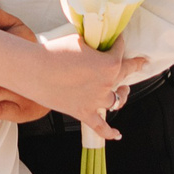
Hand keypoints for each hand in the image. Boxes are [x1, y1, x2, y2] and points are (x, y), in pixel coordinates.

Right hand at [27, 33, 142, 144]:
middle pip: (125, 74)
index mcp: (109, 64)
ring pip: (116, 100)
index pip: (120, 50)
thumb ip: (92, 45)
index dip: (119, 42)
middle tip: (140, 62)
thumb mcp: (79, 40)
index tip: (118, 38)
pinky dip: (109, 132)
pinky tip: (117, 134)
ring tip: (123, 90)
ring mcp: (96, 101)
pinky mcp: (84, 113)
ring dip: (122, 95)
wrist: (33, 70)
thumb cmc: (54, 52)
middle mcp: (107, 84)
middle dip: (134, 66)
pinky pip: (100, 126)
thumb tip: (95, 45)